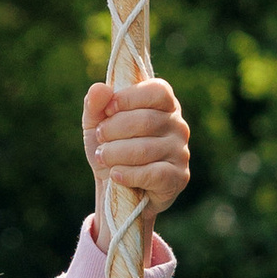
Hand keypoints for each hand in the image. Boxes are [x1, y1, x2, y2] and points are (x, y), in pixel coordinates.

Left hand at [84, 77, 191, 236]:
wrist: (115, 189)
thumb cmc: (111, 148)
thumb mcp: (96, 123)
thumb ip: (95, 104)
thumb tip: (99, 88)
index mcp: (164, 104)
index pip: (157, 91)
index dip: (128, 98)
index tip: (108, 110)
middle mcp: (178, 125)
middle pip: (145, 120)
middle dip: (113, 130)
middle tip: (100, 139)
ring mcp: (181, 152)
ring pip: (144, 149)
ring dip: (114, 154)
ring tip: (103, 158)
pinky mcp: (178, 177)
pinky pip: (152, 173)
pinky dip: (126, 175)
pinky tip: (115, 175)